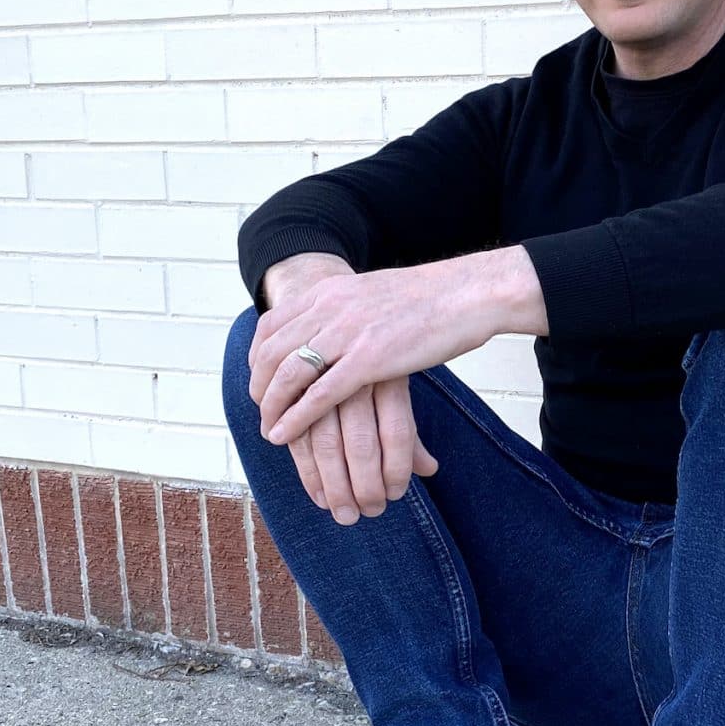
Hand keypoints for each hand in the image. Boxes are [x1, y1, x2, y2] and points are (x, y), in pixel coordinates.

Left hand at [255, 255, 442, 524]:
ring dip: (271, 406)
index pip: (272, 325)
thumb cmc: (430, 298)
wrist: (466, 293)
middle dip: (259, 386)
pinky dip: (295, 418)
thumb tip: (338, 324)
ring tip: (269, 429)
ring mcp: (348, 333)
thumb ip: (348, 308)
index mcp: (330, 291)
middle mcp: (330, 308)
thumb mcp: (373, 294)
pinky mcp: (370, 360)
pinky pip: (319, 394)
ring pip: (289, 374)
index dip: (258, 357)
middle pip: (272, 352)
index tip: (259, 380)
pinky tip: (285, 435)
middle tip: (260, 410)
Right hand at [284, 377, 439, 525]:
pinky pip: (300, 440)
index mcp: (388, 377)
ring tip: (344, 513)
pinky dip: (308, 473)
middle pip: (362, 443)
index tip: (395, 495)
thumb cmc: (368, 368)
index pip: (398, 432)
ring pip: (327, 444)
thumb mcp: (395, 392)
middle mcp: (355, 380)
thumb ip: (407, 432)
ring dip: (335, 487)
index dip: (397, 469)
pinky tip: (320, 497)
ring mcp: (321, 386)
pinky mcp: (291, 396)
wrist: (331, 331)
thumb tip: (429, 469)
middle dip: (365, 486)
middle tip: (368, 512)